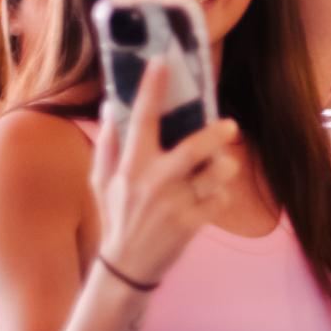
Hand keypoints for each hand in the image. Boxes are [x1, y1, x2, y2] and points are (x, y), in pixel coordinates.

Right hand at [92, 60, 244, 287]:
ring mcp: (175, 204)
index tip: (162, 62)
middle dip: (215, 134)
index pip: (141, 119)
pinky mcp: (192, 224)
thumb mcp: (101, 183)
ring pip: (215, 175)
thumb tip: (109, 110)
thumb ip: (107, 147)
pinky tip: (213, 196)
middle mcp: (153, 182)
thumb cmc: (116, 218)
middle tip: (229, 126)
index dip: (152, 89)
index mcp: (131, 166)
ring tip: (224, 165)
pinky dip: (221, 196)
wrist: (126, 267)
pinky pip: (219, 200)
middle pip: (193, 148)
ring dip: (224, 167)